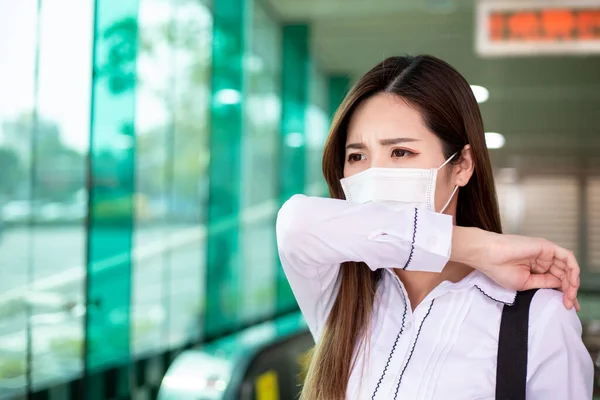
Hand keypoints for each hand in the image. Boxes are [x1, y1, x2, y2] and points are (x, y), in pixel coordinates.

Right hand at [454, 228, 579, 309]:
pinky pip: (567, 257)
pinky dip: (573, 270)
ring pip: (567, 267)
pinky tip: (572, 283)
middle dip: (571, 291)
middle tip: (571, 306)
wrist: (488, 256)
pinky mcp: (547, 247)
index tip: (568, 307)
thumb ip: (543, 283)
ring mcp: (545, 252)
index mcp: (535, 268)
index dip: (565, 293)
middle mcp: (542, 259)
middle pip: (564, 274)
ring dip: (573, 282)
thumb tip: (561, 285)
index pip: (556, 280)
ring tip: (570, 297)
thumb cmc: (499, 269)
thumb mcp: (524, 283)